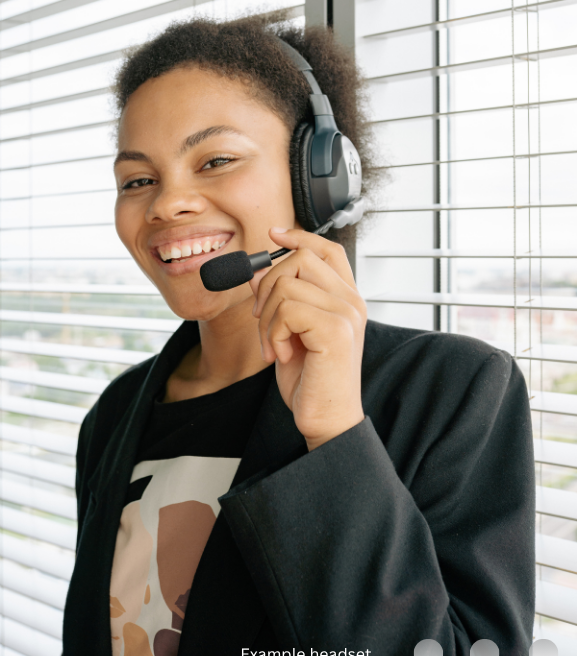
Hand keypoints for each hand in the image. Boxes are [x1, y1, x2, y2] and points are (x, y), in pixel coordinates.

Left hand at [250, 228, 365, 450]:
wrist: (326, 420)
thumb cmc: (310, 380)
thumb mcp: (289, 332)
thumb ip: (279, 300)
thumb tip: (257, 270)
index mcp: (345, 299)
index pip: (328, 250)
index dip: (300, 236)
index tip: (273, 235)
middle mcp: (352, 301)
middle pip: (301, 259)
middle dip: (268, 287)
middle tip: (263, 321)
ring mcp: (347, 314)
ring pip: (286, 285)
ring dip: (267, 318)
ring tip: (274, 346)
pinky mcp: (335, 331)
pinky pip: (287, 309)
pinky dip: (273, 333)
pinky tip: (282, 354)